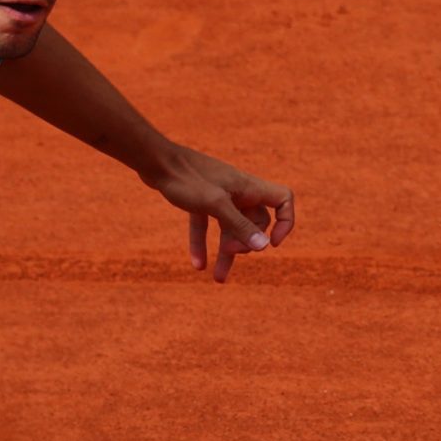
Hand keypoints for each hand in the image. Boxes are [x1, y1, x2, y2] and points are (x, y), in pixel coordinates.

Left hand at [147, 144, 296, 282]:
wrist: (155, 161)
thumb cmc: (186, 178)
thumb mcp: (214, 205)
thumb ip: (238, 225)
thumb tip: (263, 247)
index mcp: (248, 187)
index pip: (283, 199)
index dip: (285, 221)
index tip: (272, 242)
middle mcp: (238, 191)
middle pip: (255, 222)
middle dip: (246, 242)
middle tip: (231, 252)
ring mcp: (219, 196)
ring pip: (230, 228)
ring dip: (226, 253)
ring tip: (218, 280)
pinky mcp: (200, 201)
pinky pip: (206, 226)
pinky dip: (202, 243)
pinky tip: (197, 264)